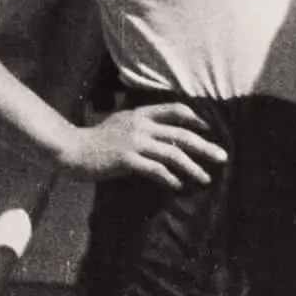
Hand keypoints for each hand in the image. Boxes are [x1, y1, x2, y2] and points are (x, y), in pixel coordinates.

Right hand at [62, 104, 225, 184]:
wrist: (73, 149)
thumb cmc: (98, 140)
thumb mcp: (122, 123)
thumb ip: (144, 125)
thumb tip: (168, 135)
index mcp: (141, 114)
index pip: (176, 110)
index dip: (196, 119)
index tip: (209, 130)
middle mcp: (141, 125)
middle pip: (181, 134)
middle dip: (205, 146)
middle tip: (222, 157)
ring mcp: (134, 142)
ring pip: (172, 154)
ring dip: (192, 167)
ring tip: (205, 178)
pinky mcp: (127, 160)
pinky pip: (156, 170)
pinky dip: (170, 178)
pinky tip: (179, 185)